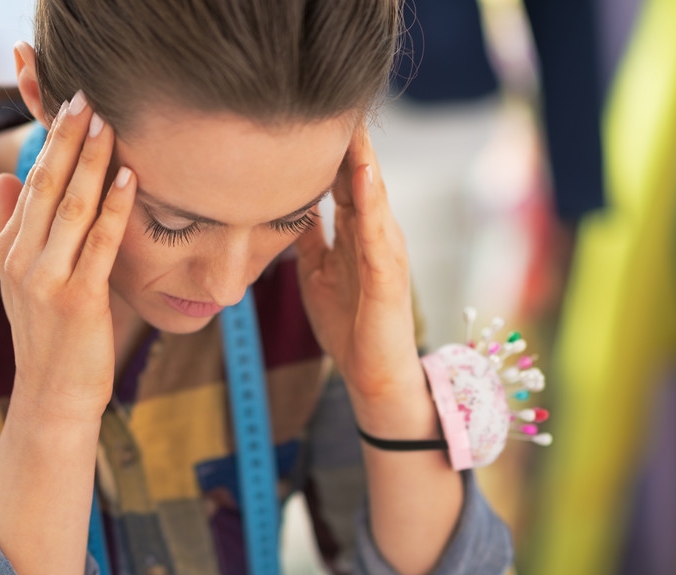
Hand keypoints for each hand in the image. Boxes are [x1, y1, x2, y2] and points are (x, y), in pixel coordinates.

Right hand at [0, 92, 134, 423]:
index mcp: (10, 249)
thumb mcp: (21, 279)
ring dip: (91, 162)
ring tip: (108, 123)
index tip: (70, 104)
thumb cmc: (48, 335)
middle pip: (46, 185)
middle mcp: (23, 259)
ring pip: (71, 207)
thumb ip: (13, 226)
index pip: (31, 183)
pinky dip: (114, 209)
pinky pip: (98, 244)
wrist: (52, 396)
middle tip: (86, 95)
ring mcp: (47, 279)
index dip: (51, 142)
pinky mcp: (78, 299)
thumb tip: (6, 178)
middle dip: (67, 138)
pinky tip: (128, 179)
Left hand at [293, 129, 424, 414]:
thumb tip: (288, 207)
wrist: (371, 374)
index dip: (329, 148)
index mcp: (357, 234)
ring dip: (363, 159)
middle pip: (361, 177)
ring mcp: (385, 252)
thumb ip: (309, 239)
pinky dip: (370, 201)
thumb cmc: (348, 325)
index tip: (312, 113)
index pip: (344, 180)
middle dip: (349, 140)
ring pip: (373, 195)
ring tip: (352, 122)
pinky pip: (377, 231)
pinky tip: (362, 174)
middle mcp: (376, 235)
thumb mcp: (317, 272)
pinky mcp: (387, 275)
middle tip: (335, 98)